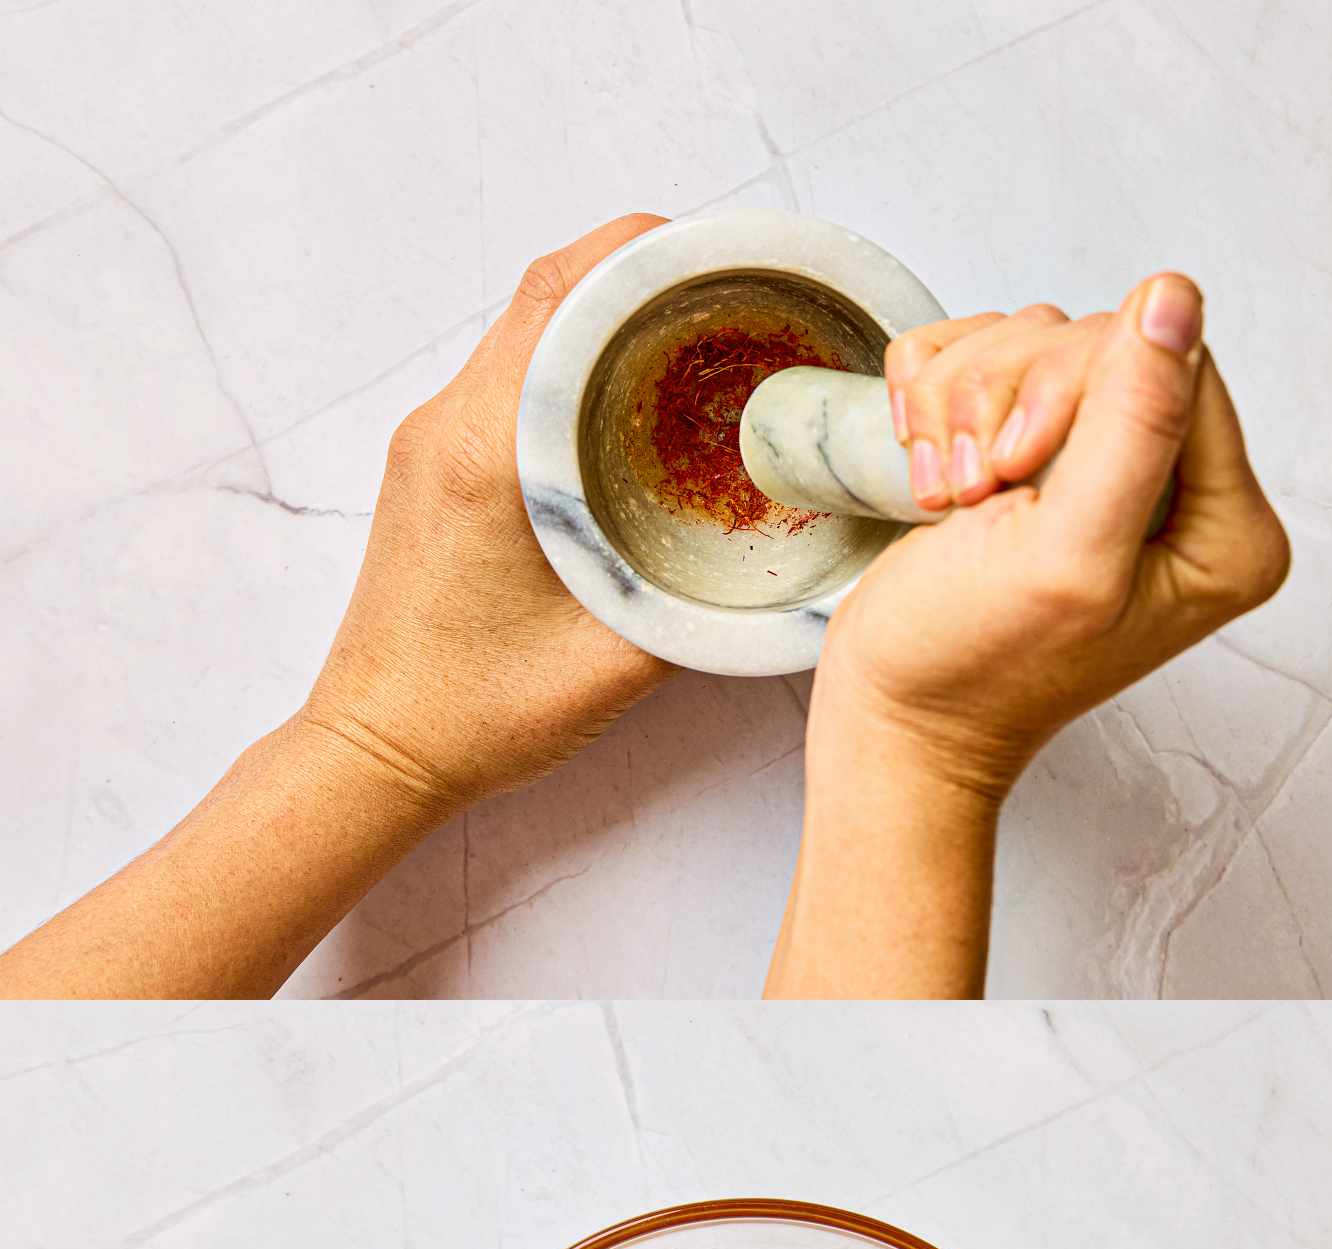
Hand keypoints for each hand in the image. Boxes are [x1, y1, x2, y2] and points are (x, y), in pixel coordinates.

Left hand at [301, 212, 676, 816]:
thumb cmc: (477, 715)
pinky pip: (512, 378)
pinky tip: (633, 413)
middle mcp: (448, 423)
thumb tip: (793, 558)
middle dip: (646, 276)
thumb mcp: (619, 662)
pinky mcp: (432, 464)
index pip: (569, 292)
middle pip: (551, 291)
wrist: (378, 751)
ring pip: (530, 330)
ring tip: (695, 351)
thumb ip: (712, 604)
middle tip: (733, 302)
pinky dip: (574, 368)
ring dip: (608, 321)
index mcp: (488, 451)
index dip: (656, 254)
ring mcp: (432, 438)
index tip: (731, 262)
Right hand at [816, 274, 1290, 799]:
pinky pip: (991, 355)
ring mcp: (1105, 469)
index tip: (1016, 478)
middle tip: (974, 495)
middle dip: (1010, 401)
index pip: (1172, 360)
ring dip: (965, 405)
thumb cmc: (976, 668)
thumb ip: (1134, 425)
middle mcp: (1181, 492)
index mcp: (1227, 527)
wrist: (896, 719)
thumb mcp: (1066, 554)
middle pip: (1103, 343)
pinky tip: (932, 477)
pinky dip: (940, 400)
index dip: (1075, 392)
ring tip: (949, 499)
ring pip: (1040, 342)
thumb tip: (1175, 296)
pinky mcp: (1038, 456)